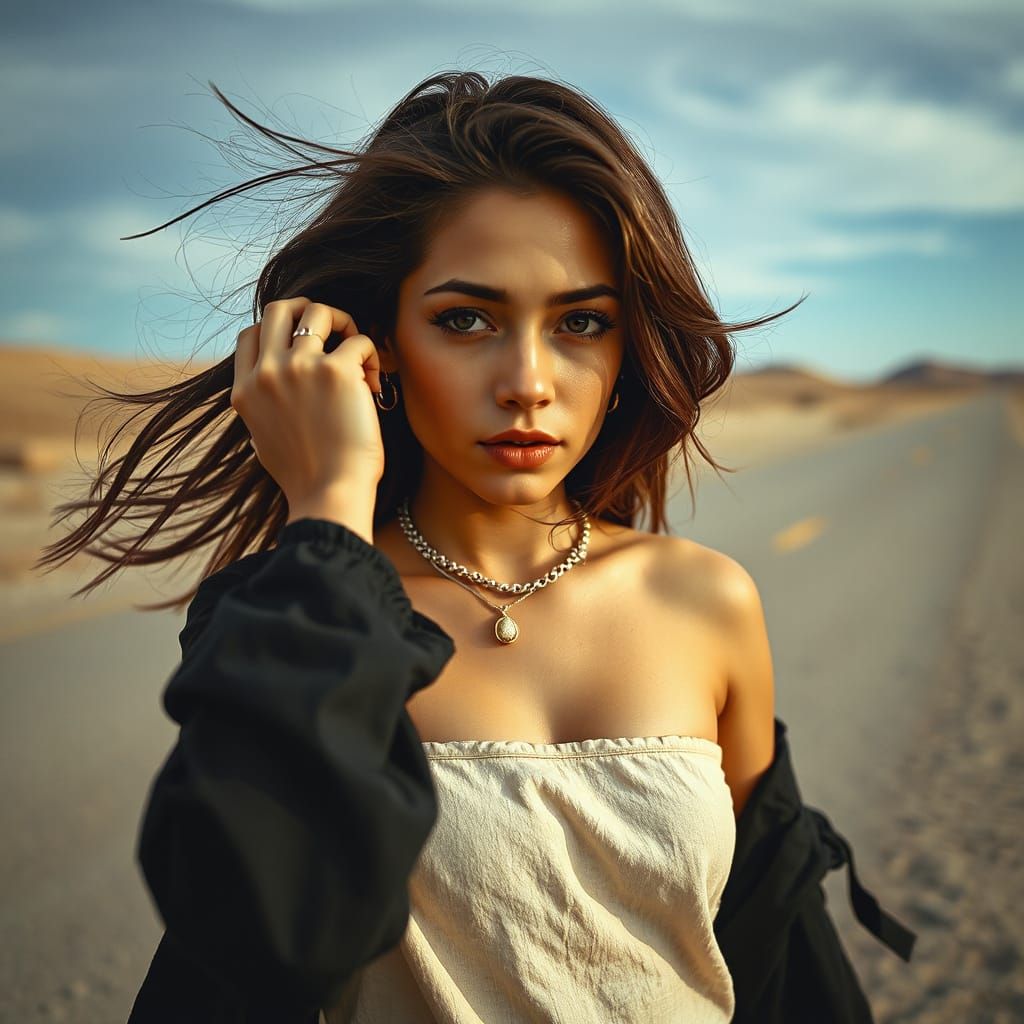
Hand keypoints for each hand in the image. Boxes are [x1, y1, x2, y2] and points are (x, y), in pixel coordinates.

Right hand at [231, 298, 386, 515]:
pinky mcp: (336, 372)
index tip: (305, 344)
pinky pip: (360, 341)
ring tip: (360, 357)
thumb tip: (273, 388)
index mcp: (245, 391)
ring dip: (346, 325)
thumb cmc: (306, 478)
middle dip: (309, 311)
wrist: (329, 495)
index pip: (250, 333)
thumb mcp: (262, 440)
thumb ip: (263, 408)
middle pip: (279, 308)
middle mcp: (267, 373)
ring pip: (319, 311)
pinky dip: (373, 356)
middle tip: (335, 332)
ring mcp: (299, 367)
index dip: (278, 330)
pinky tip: (376, 387)